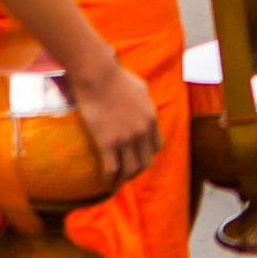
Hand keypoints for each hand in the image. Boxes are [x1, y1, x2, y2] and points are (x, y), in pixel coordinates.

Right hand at [69, 53, 161, 187]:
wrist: (99, 76)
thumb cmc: (117, 78)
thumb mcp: (141, 89)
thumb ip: (144, 104)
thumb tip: (141, 111)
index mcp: (151, 118)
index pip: (157, 147)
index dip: (148, 154)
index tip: (138, 156)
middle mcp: (142, 131)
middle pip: (146, 162)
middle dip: (137, 170)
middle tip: (127, 173)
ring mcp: (125, 138)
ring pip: (131, 170)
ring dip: (124, 177)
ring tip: (117, 180)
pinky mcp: (107, 143)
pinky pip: (112, 169)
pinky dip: (110, 178)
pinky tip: (106, 181)